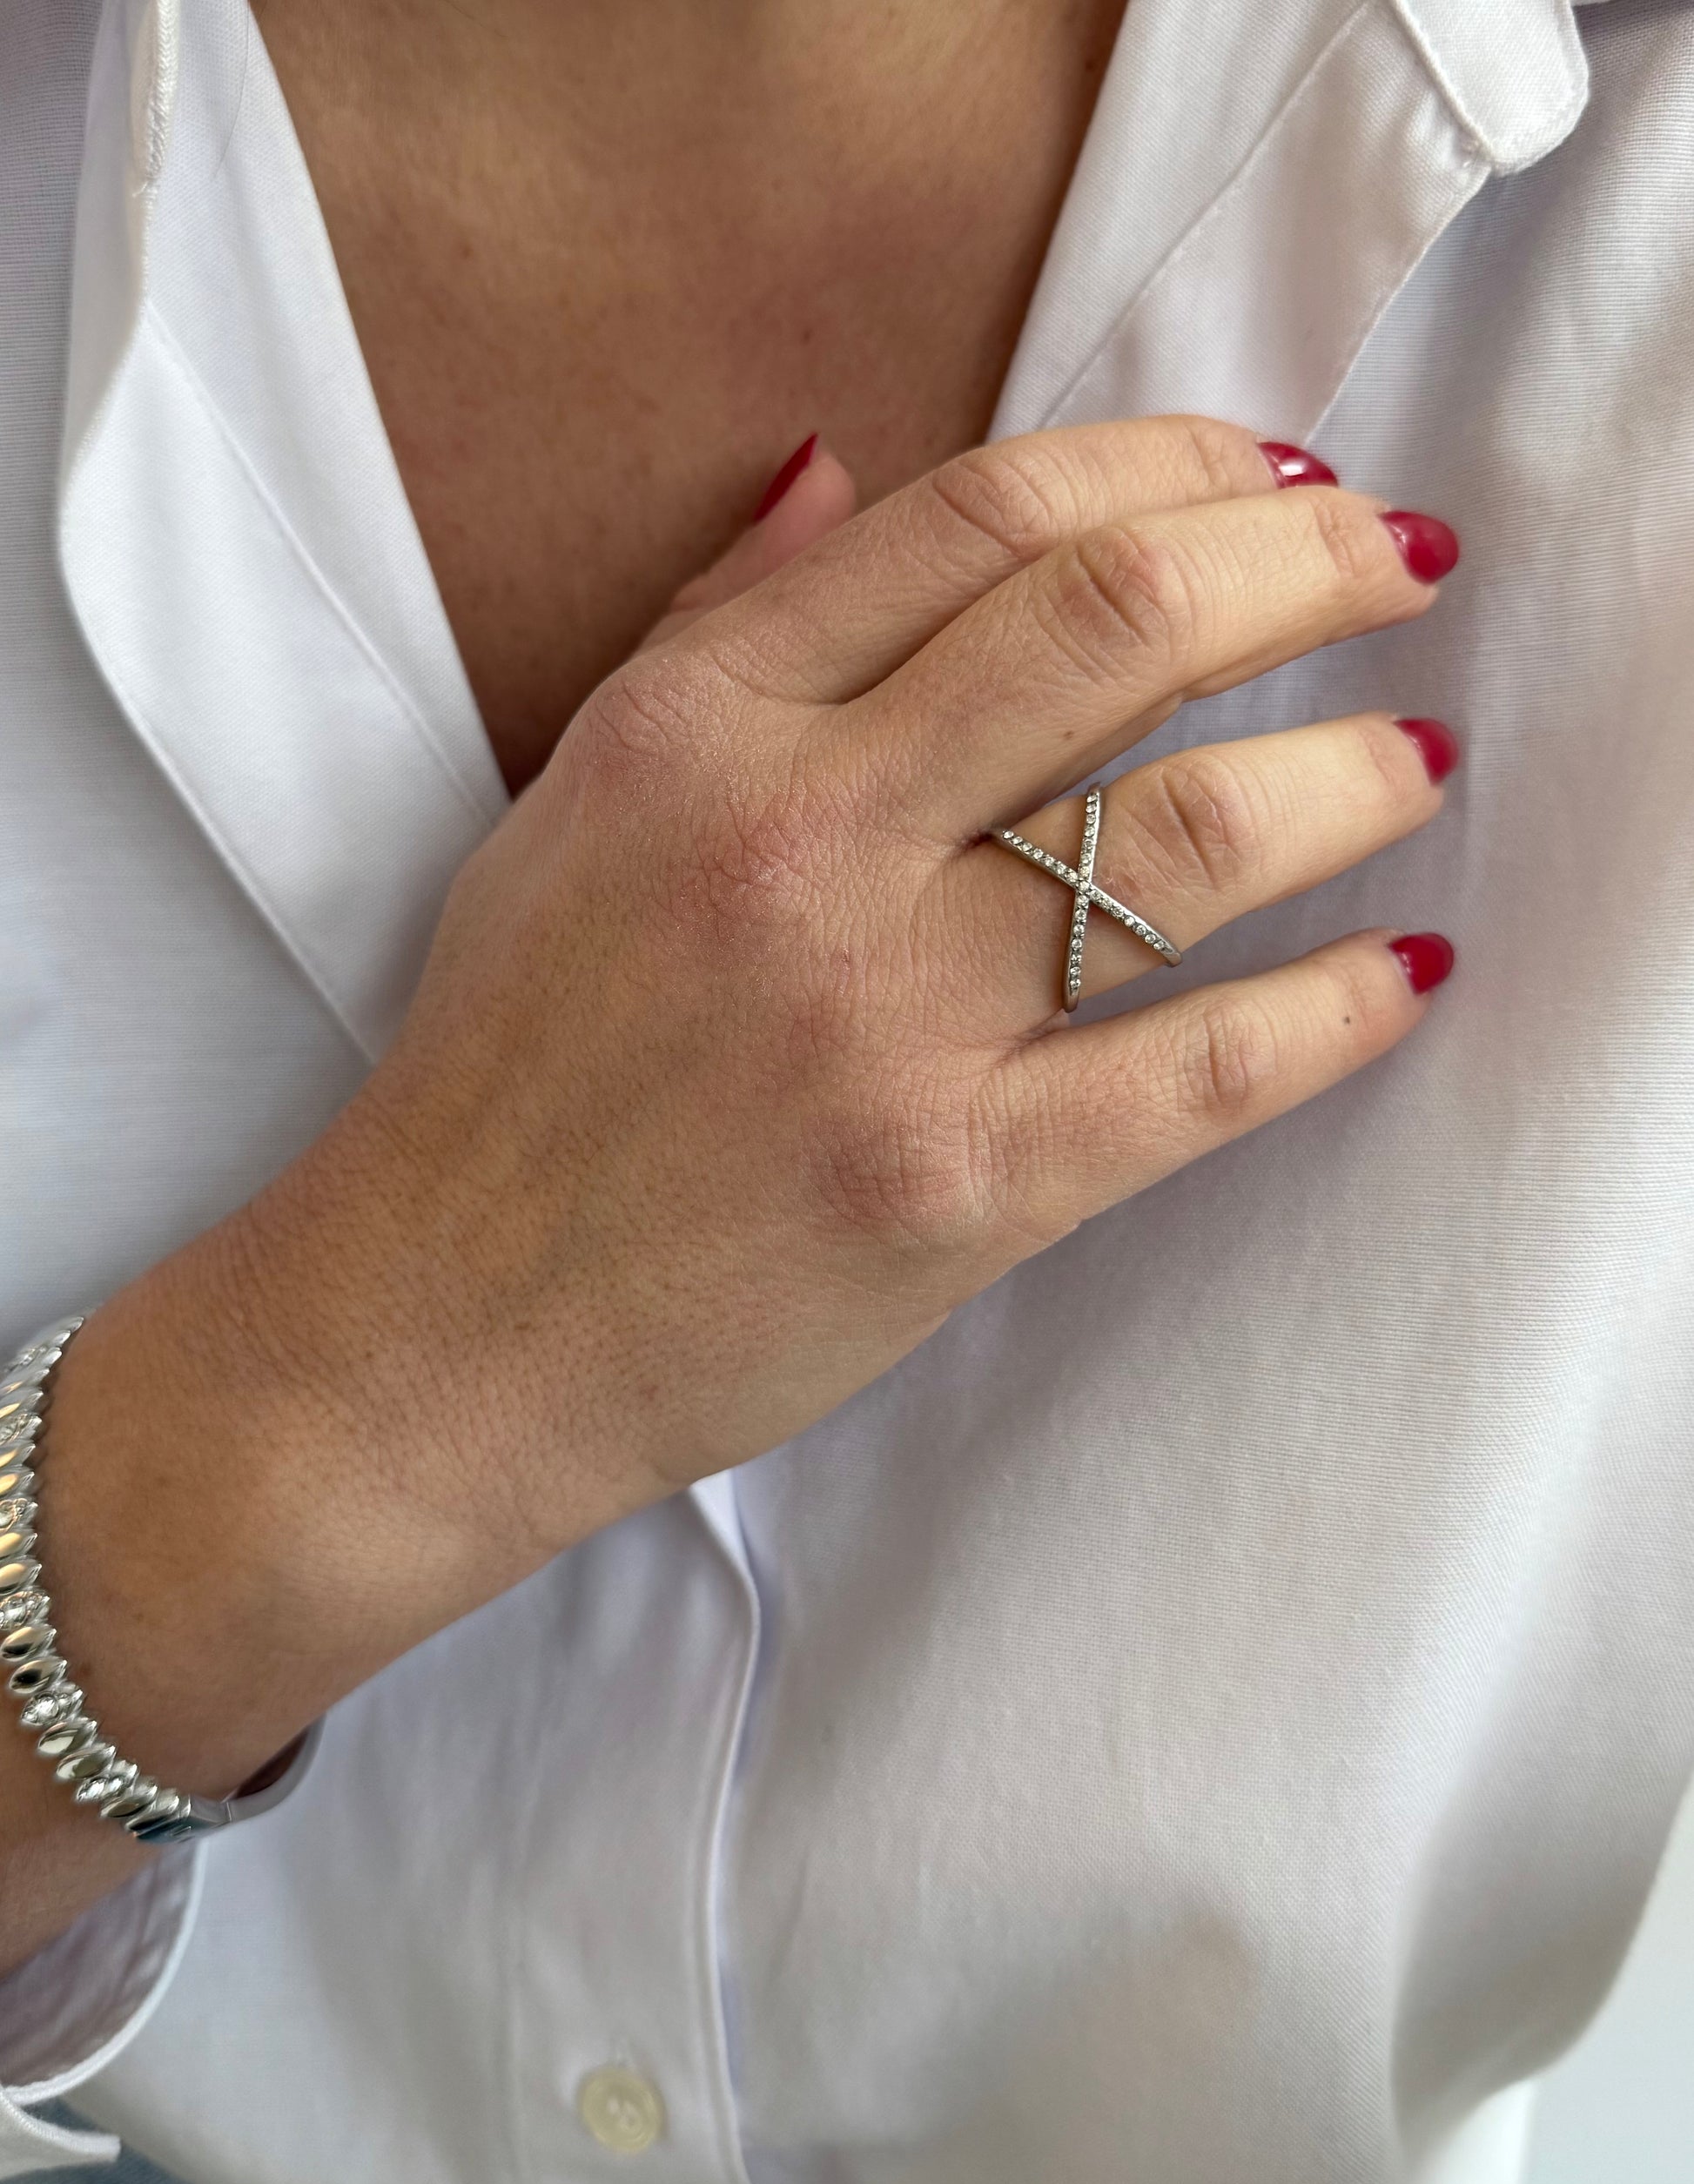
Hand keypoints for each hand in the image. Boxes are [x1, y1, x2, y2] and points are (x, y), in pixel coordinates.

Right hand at [263, 418, 1455, 1572]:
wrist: (446, 1322)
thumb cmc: (511, 1064)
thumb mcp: (577, 798)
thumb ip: (717, 626)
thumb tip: (841, 468)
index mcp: (700, 723)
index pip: (985, 518)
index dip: (1170, 465)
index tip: (1271, 478)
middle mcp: (796, 839)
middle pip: (1116, 626)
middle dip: (1308, 567)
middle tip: (1407, 565)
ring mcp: (879, 1018)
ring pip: (1182, 839)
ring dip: (1347, 776)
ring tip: (1418, 758)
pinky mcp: (952, 1186)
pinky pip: (1198, 1071)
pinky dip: (1334, 1014)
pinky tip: (1406, 972)